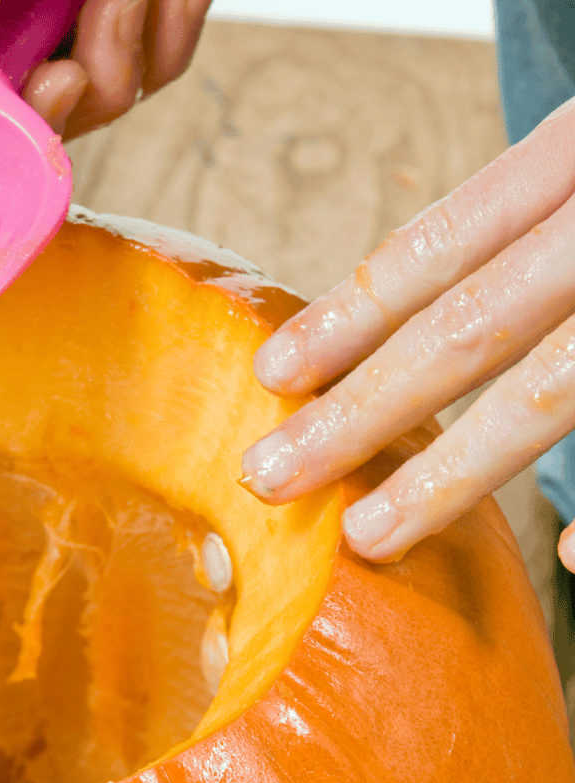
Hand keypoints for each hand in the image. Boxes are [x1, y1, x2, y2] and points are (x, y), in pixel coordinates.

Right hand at [0, 0, 209, 137]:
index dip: (14, 123)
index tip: (53, 84)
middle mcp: (7, 25)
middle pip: (51, 113)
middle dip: (85, 78)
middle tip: (95, 14)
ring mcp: (70, 15)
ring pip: (112, 92)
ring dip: (132, 41)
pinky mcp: (129, 9)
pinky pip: (160, 55)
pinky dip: (169, 23)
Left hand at [239, 96, 574, 569]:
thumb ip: (537, 215)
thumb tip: (435, 311)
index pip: (437, 247)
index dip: (348, 314)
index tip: (270, 374)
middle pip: (467, 327)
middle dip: (361, 412)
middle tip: (269, 475)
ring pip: (554, 393)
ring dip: (455, 475)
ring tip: (371, 535)